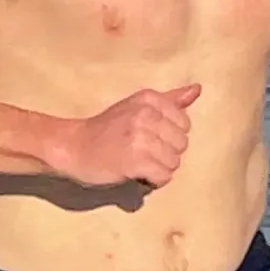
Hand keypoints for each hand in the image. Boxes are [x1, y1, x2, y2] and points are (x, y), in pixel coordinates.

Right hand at [44, 82, 200, 189]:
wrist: (73, 147)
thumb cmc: (107, 129)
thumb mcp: (137, 107)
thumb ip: (169, 100)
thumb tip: (196, 89)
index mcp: (149, 99)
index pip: (184, 123)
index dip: (168, 136)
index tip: (148, 136)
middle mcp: (146, 114)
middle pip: (181, 144)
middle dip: (165, 153)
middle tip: (141, 152)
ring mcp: (140, 137)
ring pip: (174, 162)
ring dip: (158, 168)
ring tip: (138, 163)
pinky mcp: (135, 160)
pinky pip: (163, 176)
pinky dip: (152, 180)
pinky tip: (137, 174)